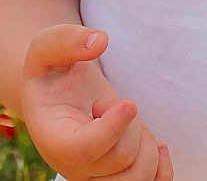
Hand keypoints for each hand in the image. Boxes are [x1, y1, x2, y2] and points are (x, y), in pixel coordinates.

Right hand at [19, 24, 173, 179]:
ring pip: (138, 178)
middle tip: (108, 104)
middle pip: (121, 160)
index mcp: (54, 139)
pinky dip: (161, 170)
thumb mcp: (45, 47)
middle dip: (131, 124)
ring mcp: (96, 179)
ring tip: (126, 123)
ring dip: (146, 145)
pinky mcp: (116, 179)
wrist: (57, 96)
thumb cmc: (52, 70)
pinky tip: (157, 144)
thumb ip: (66, 40)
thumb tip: (100, 41)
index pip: (86, 150)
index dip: (113, 129)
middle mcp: (74, 169)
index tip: (129, 103)